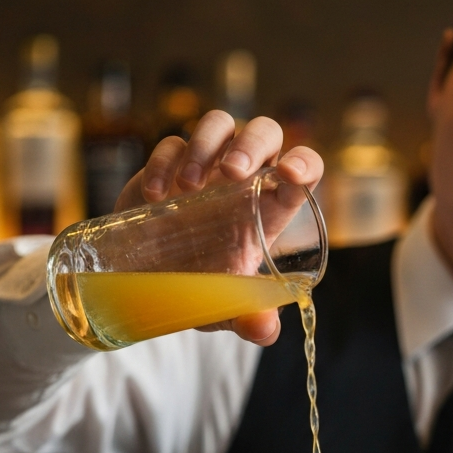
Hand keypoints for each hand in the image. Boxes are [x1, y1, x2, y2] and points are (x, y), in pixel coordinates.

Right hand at [113, 110, 323, 347]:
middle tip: (232, 173)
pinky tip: (157, 196)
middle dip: (252, 144)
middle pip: (265, 132)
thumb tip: (265, 330)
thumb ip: (247, 317)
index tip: (290, 174)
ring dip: (207, 143)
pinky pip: (172, 142)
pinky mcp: (169, 163)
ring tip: (188, 186)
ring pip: (219, 123)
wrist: (147, 280)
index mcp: (271, 207)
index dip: (305, 163)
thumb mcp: (225, 307)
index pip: (304, 170)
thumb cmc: (200, 287)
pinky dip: (165, 161)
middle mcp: (244, 180)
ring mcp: (206, 167)